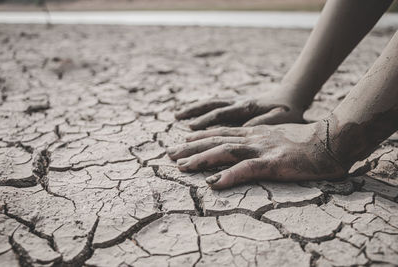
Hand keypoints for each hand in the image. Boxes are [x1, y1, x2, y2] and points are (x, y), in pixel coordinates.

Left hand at [166, 122, 346, 188]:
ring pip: (225, 151)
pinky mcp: (273, 162)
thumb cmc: (306, 142)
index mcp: (254, 133)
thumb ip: (261, 141)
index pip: (220, 134)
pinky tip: (214, 184)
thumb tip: (246, 151)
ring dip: (202, 159)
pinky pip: (247, 169)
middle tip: (170, 154)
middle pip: (216, 140)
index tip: (181, 143)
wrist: (330, 142)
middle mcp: (253, 137)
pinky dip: (229, 175)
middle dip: (191, 147)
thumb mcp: (278, 137)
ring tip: (182, 167)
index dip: (199, 138)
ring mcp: (262, 148)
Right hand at [175, 88, 305, 129]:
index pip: (222, 114)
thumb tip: (246, 127)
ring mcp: (235, 101)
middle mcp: (237, 102)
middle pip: (210, 108)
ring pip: (210, 103)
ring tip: (176, 116)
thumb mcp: (281, 119)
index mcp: (247, 107)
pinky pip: (214, 104)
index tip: (190, 130)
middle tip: (176, 124)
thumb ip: (264, 123)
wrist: (292, 96)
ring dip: (193, 109)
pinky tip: (192, 115)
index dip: (206, 122)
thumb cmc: (289, 111)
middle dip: (192, 116)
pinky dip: (201, 108)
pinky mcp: (235, 103)